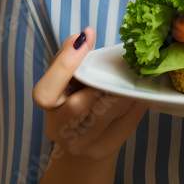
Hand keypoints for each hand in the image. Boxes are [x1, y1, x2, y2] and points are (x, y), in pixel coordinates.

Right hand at [32, 27, 148, 164]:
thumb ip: (69, 58)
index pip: (46, 92)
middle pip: (79, 104)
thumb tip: (84, 34)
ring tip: (131, 75)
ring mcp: (85, 143)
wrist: (83, 150)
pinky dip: (135, 101)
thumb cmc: (75, 104)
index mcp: (48, 108)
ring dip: (123, 89)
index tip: (87, 37)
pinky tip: (137, 91)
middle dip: (100, 82)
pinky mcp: (108, 148)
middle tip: (118, 65)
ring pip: (108, 111)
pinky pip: (127, 120)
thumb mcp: (66, 82)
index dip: (66, 63)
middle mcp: (61, 130)